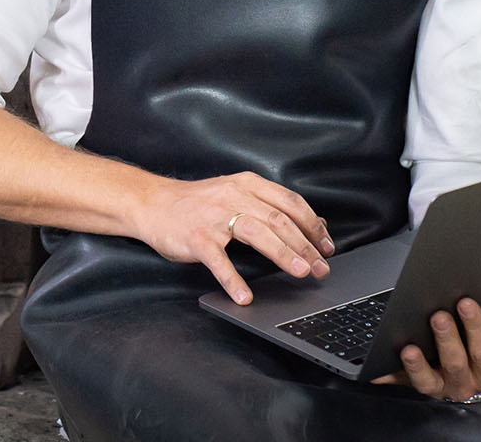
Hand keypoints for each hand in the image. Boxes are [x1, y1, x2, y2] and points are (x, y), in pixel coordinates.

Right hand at [133, 171, 334, 304]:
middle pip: (278, 219)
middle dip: (305, 245)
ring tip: (300, 273)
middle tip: (321, 268)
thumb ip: (268, 206)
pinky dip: (233, 279)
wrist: (152, 203)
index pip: (290, 202)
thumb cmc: (197, 203)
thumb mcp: (235, 194)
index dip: (313, 225)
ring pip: (256, 233)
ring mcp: (214, 216)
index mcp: (247, 184)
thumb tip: (312, 226)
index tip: (327, 247)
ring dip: (282, 254)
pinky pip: (219, 260)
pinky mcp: (196, 237)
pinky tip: (245, 296)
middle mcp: (233, 196)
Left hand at [372, 298, 480, 400]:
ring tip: (410, 347)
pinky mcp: (420, 382)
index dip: (477, 330)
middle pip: (456, 363)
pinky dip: (390, 377)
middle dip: (447, 339)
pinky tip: (377, 371)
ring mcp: (441, 384)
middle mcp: (467, 381)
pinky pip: (404, 383)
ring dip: (418, 364)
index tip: (466, 303)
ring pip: (430, 380)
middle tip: (438, 315)